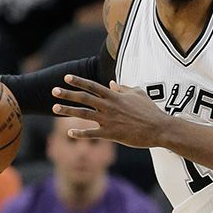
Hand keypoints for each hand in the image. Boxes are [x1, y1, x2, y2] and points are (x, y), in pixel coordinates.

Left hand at [51, 75, 170, 147]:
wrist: (158, 128)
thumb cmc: (150, 110)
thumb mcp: (138, 93)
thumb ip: (123, 88)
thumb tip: (112, 83)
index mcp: (115, 96)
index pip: (92, 86)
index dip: (79, 81)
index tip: (66, 77)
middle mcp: (109, 106)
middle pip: (84, 98)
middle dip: (67, 94)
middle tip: (53, 91)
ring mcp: (109, 120)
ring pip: (83, 114)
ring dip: (67, 111)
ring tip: (54, 108)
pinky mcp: (111, 134)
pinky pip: (92, 133)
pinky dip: (80, 133)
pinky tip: (70, 133)